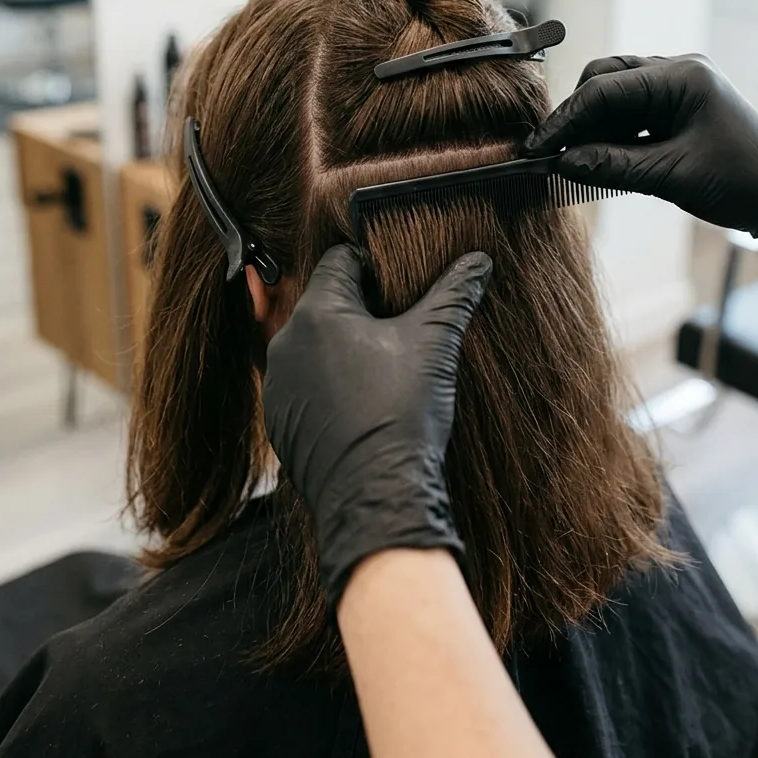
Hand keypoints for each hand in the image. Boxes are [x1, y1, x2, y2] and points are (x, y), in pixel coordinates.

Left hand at [263, 245, 491, 606]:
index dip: (375, 267)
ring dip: (342, 348)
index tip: (400, 287)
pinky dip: (328, 385)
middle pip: (325, 303)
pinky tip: (362, 402)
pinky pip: (304, 386)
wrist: (376, 497)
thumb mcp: (435, 342)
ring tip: (383, 369)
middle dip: (361, 309)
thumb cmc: (402, 414)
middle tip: (399, 328)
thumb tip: (478, 260)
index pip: (341, 260)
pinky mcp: (280, 421)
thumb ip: (454, 293)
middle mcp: (286, 343)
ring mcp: (279, 385)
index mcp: (318, 313)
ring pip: (313, 346)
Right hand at [526, 54, 757, 278]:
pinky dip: (612, 133)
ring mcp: (679, 87)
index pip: (605, 90)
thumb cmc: (743, 183)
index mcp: (682, 77)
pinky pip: (632, 111)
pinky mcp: (679, 107)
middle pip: (605, 80)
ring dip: (593, 126)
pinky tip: (600, 158)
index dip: (566, 121)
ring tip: (574, 160)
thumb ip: (612, 166)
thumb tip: (561, 162)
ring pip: (615, 94)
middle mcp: (679, 72)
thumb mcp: (671, 176)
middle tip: (552, 153)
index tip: (538, 148)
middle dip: (576, 117)